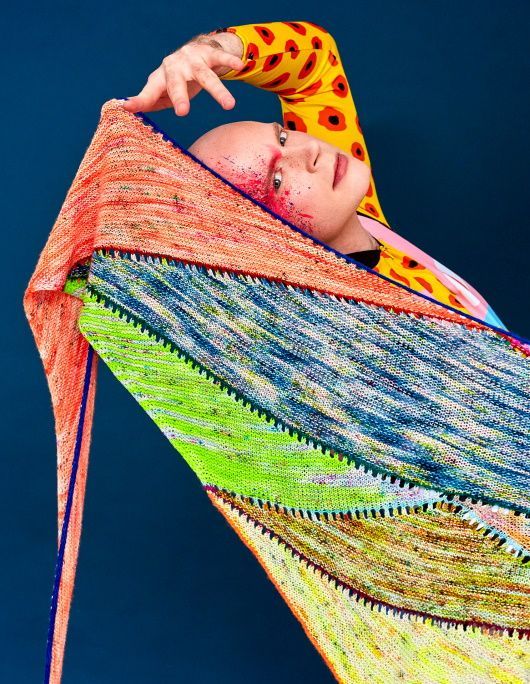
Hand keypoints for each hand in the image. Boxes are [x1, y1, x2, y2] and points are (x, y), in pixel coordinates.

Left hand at [122, 34, 244, 115]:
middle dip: (179, 96)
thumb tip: (127, 109)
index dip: (140, 100)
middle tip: (182, 113)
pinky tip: (240, 66)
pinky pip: (221, 58)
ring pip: (205, 76)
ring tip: (229, 106)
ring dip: (218, 91)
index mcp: (161, 78)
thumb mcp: (163, 90)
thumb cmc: (177, 78)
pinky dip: (230, 61)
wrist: (196, 51)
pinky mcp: (209, 54)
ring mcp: (193, 60)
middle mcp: (175, 67)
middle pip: (176, 83)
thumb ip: (150, 101)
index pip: (149, 92)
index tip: (127, 107)